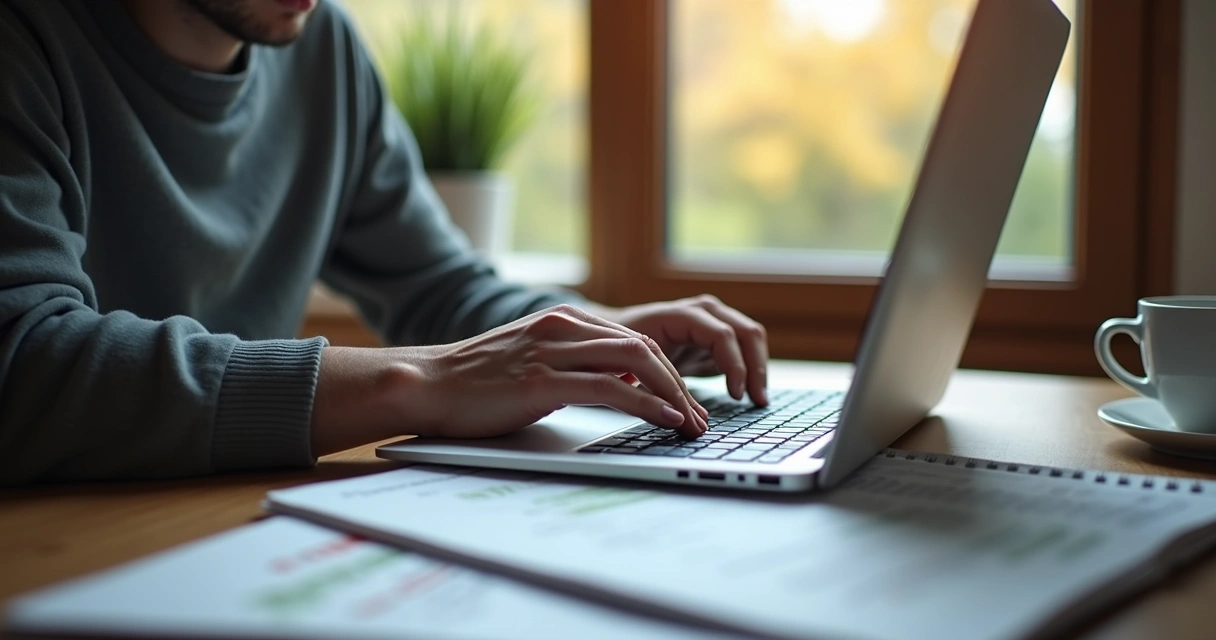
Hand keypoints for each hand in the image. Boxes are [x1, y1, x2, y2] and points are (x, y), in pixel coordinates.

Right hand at [310, 305, 708, 454]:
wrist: (426, 385)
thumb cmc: (475, 383)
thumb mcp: (533, 363)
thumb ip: (575, 367)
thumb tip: (620, 386)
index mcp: (563, 320)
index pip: (632, 339)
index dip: (666, 370)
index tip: (684, 400)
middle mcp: (563, 327)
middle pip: (643, 347)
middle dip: (679, 383)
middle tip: (697, 416)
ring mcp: (553, 351)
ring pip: (635, 362)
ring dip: (672, 394)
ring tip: (690, 423)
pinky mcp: (542, 380)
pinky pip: (610, 388)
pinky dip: (645, 404)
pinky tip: (664, 419)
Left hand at [590, 295, 768, 405]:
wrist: (616, 337)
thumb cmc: (622, 351)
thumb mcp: (636, 366)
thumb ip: (658, 384)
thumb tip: (676, 413)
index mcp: (682, 315)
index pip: (722, 335)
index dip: (733, 365)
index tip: (735, 395)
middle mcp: (703, 311)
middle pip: (746, 332)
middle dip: (755, 367)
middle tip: (757, 401)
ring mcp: (714, 319)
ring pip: (752, 337)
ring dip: (758, 368)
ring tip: (758, 401)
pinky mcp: (718, 336)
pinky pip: (746, 348)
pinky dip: (751, 370)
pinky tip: (750, 395)